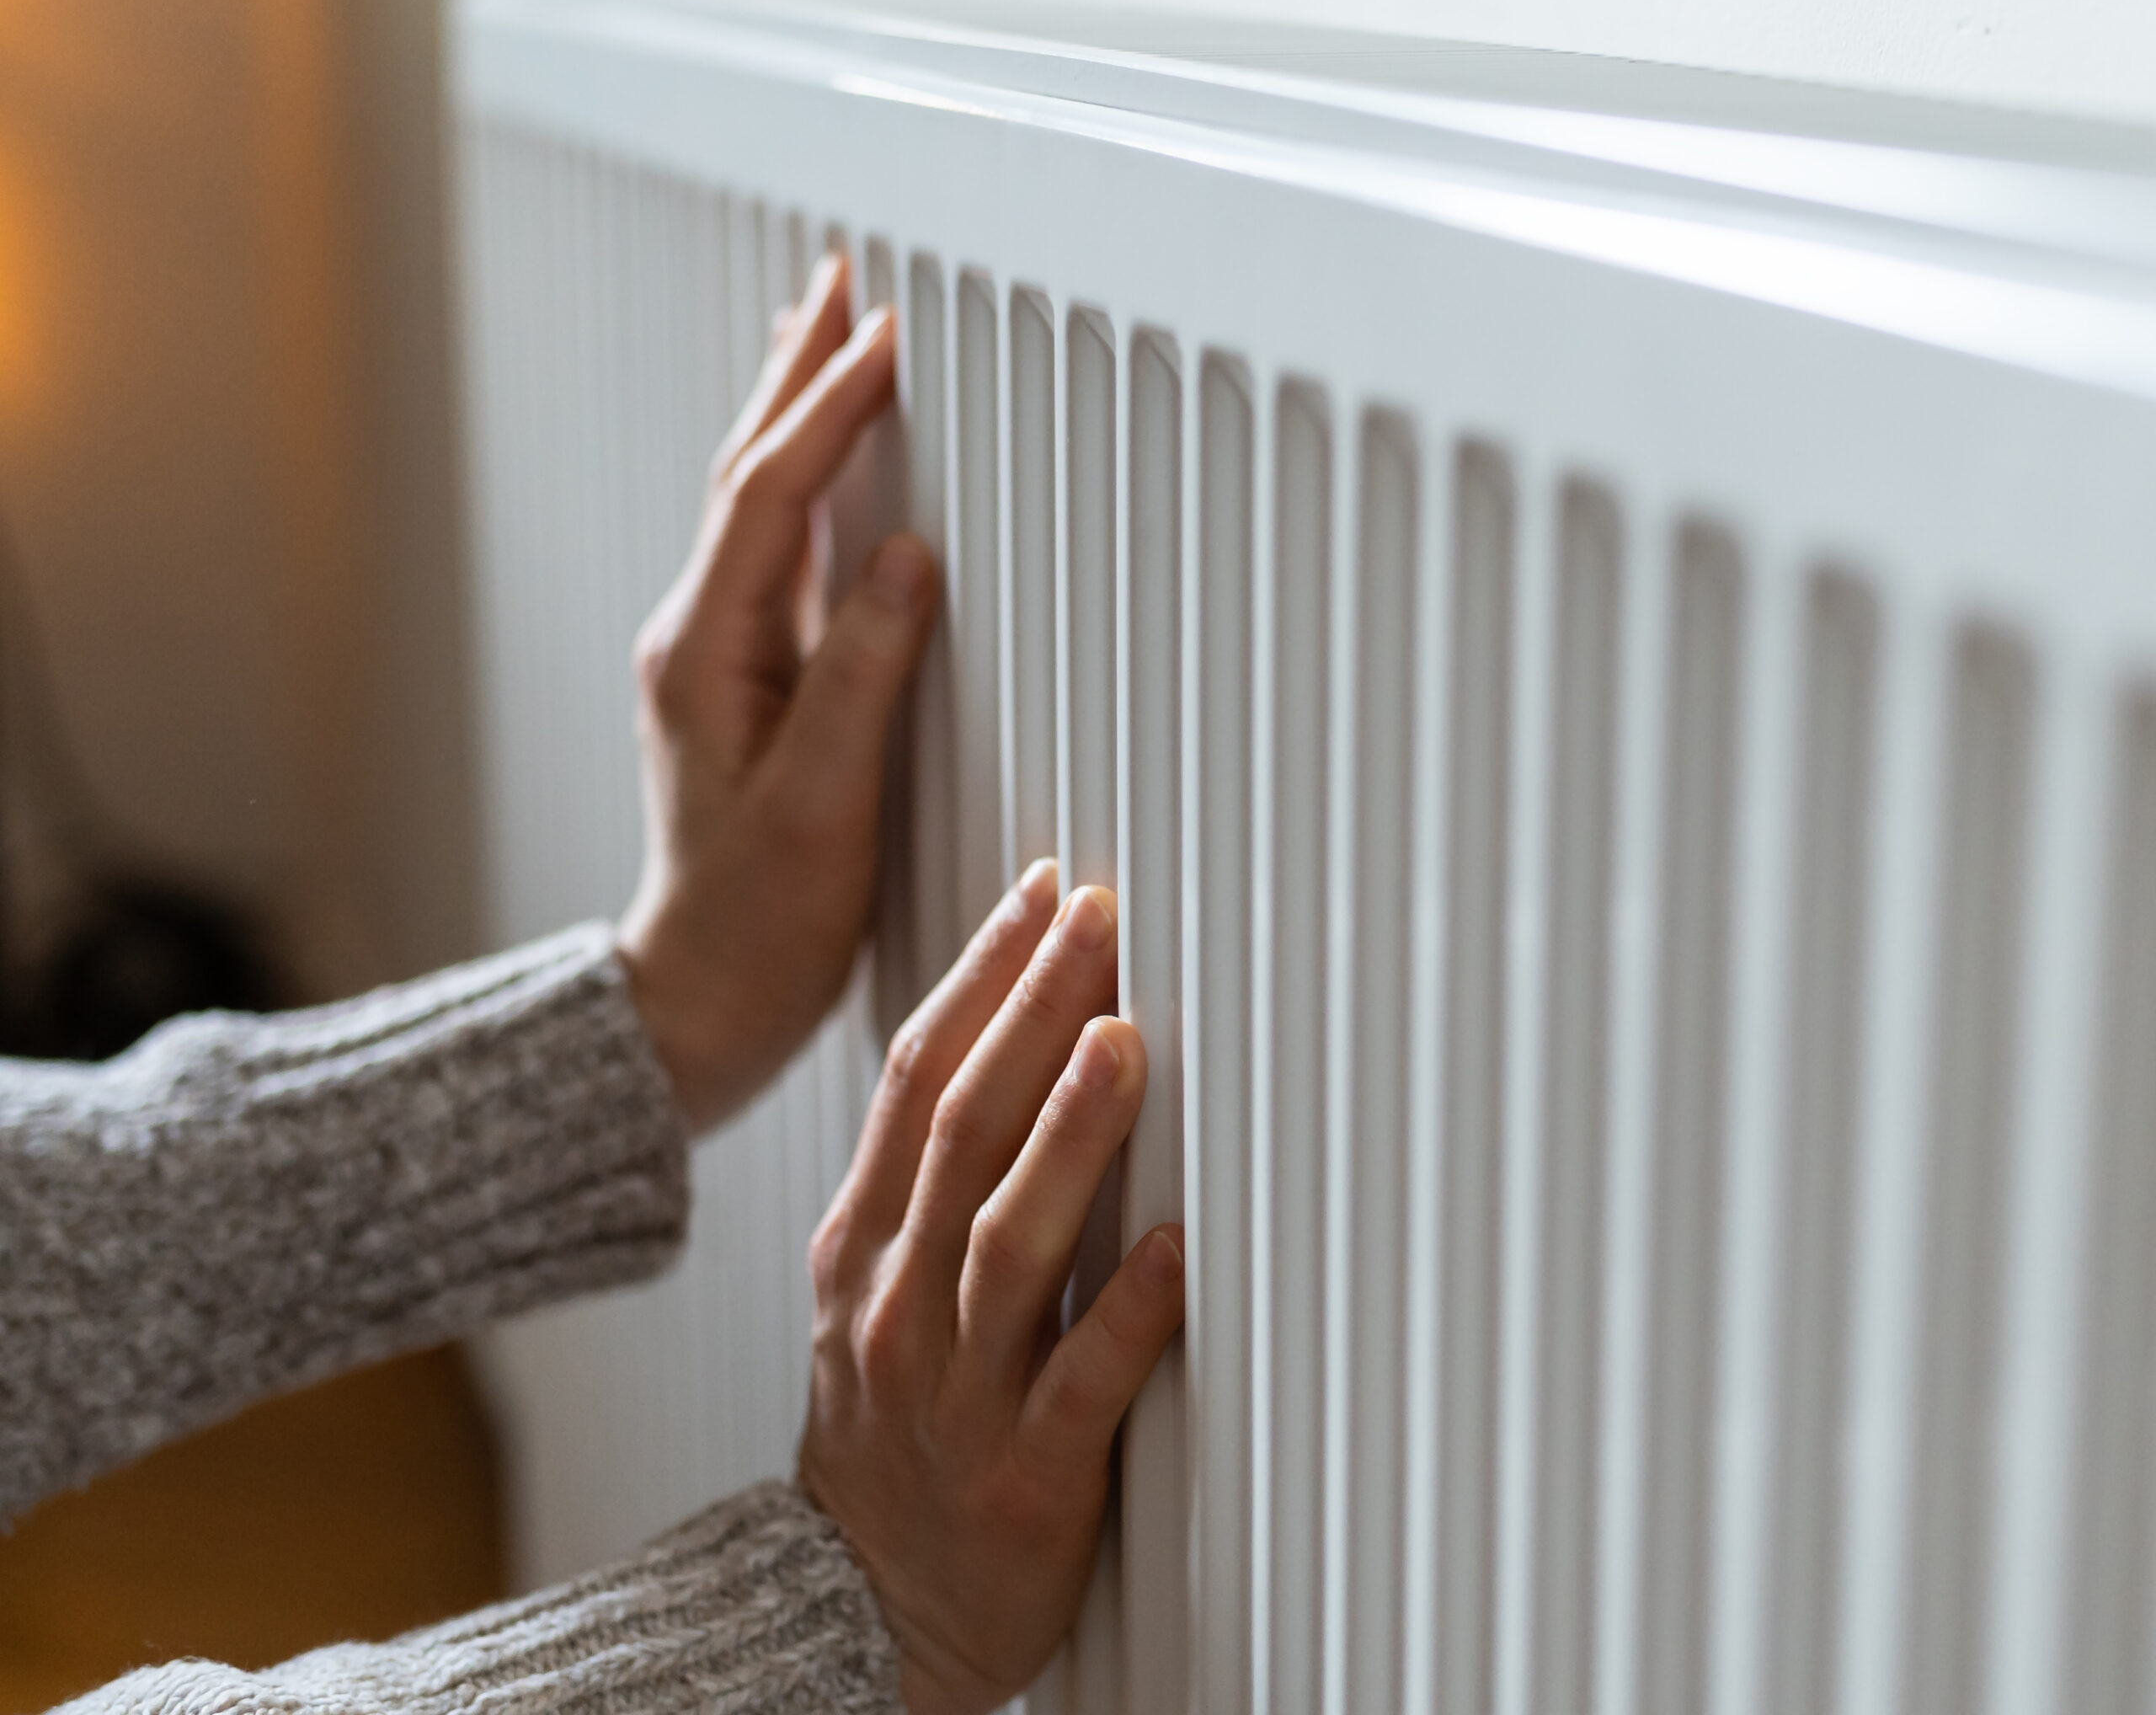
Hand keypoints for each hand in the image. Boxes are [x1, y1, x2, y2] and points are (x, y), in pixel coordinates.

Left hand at [617, 253, 935, 1130]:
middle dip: (796, 370)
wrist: (701, 996)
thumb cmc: (759, 918)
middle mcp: (701, 634)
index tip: (886, 332)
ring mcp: (721, 653)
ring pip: (760, 500)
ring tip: (828, 335)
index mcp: (708, 649)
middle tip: (839, 280)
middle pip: (750, 470)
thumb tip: (909, 555)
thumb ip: (862, 674)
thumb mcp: (821, 802)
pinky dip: (807, 481)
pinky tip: (830, 468)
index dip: (830, 405)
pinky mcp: (748, 679)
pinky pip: (779, 547)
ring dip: (795, 412)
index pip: (772, 491)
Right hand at [799, 867, 1186, 1714]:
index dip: (982, 978)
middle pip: (960, 1134)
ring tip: (1121, 1043)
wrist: (850, 1611)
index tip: (1046, 892)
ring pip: (1005, 1244)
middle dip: (1029, 1013)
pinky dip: (1127, 1315)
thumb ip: (932, 1178)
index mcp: (862, 1246)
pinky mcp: (1022, 1482)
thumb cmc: (889, 1429)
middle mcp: (896, 1305)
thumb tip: (1018, 1038)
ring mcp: (953, 1394)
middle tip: (1097, 917)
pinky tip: (1177, 1252)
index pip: (919, 1081)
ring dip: (1067, 1137)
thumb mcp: (872, 1288)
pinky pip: (1077, 1388)